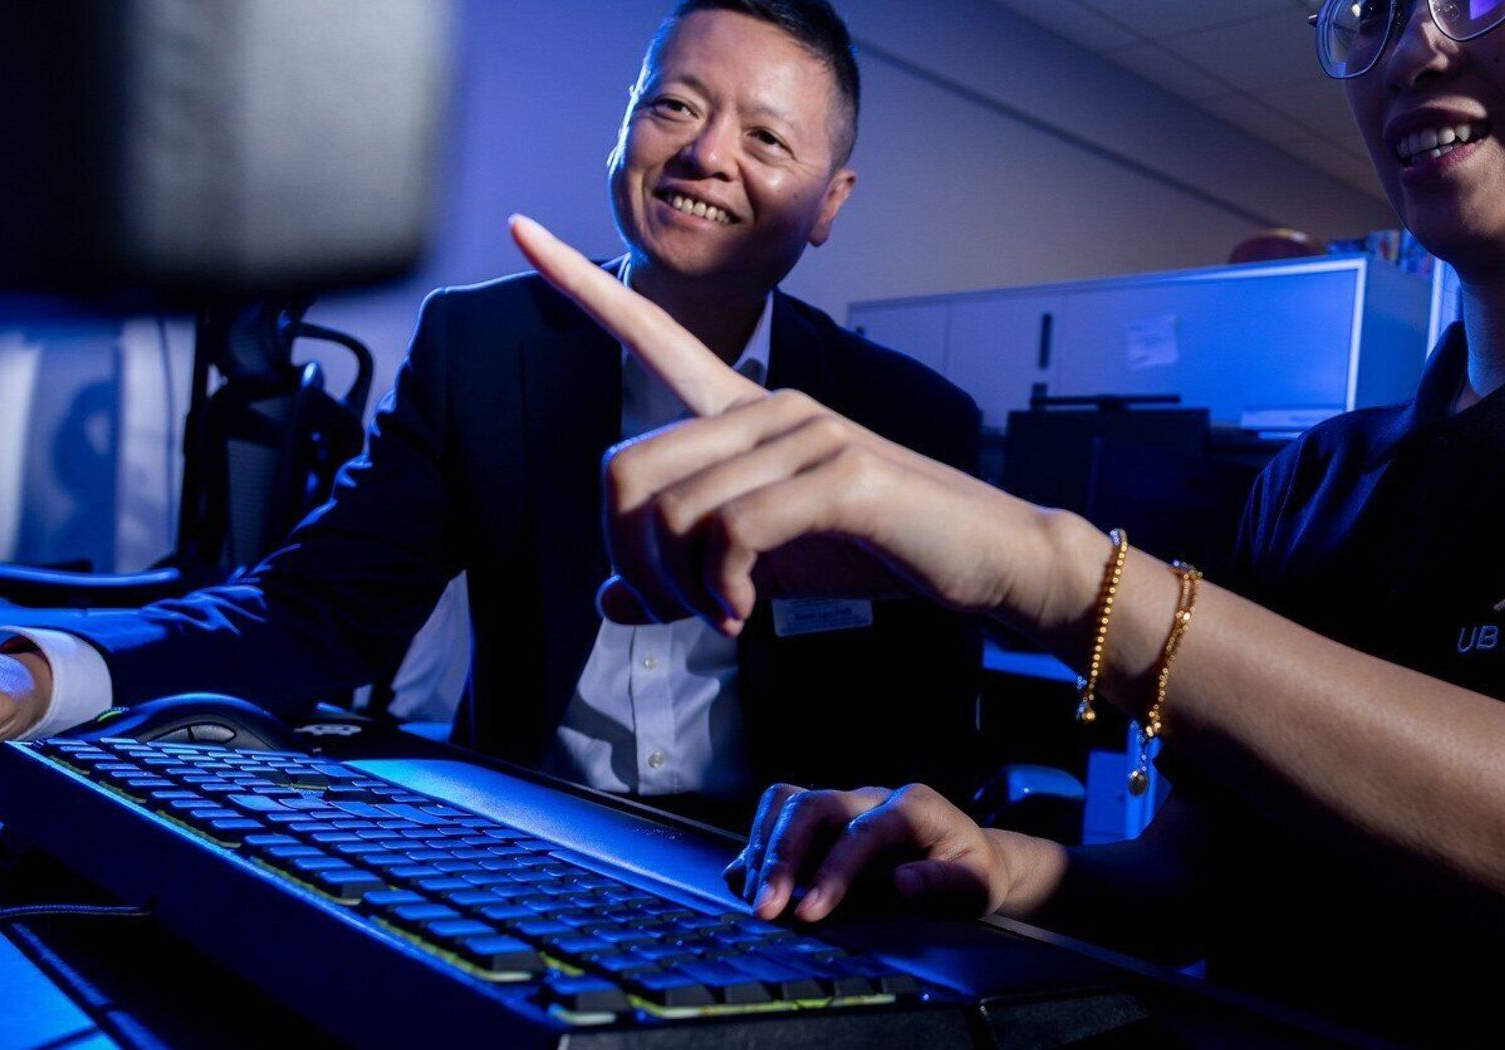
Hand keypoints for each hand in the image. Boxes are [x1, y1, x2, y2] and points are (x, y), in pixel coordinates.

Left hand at [509, 214, 1068, 633]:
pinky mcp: (839, 474)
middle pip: (626, 468)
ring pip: (673, 510)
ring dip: (680, 589)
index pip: (650, 333)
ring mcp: (806, 433)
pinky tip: (742, 615)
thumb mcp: (762, 568)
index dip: (580, 283)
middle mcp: (768, 404)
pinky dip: (720, 590)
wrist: (983, 560)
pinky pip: (730, 532)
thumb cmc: (875, 549)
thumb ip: (686, 576)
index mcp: (744, 411)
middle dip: (631, 561)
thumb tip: (613, 602)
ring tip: (720, 618)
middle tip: (674, 609)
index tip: (521, 227)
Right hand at [723, 782, 1012, 922]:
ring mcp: (844, 804)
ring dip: (763, 849)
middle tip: (765, 908)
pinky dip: (757, 847)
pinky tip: (745, 881)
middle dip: (782, 857)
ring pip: (787, 803)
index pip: (862, 831)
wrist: (969, 858)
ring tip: (754, 899)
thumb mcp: (976, 884)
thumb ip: (942, 884)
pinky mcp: (823, 821)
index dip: (832, 871)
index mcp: (914, 807)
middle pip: (813, 806)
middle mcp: (872, 797)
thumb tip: (901, 885)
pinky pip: (778, 816)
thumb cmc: (973, 873)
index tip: (810, 913)